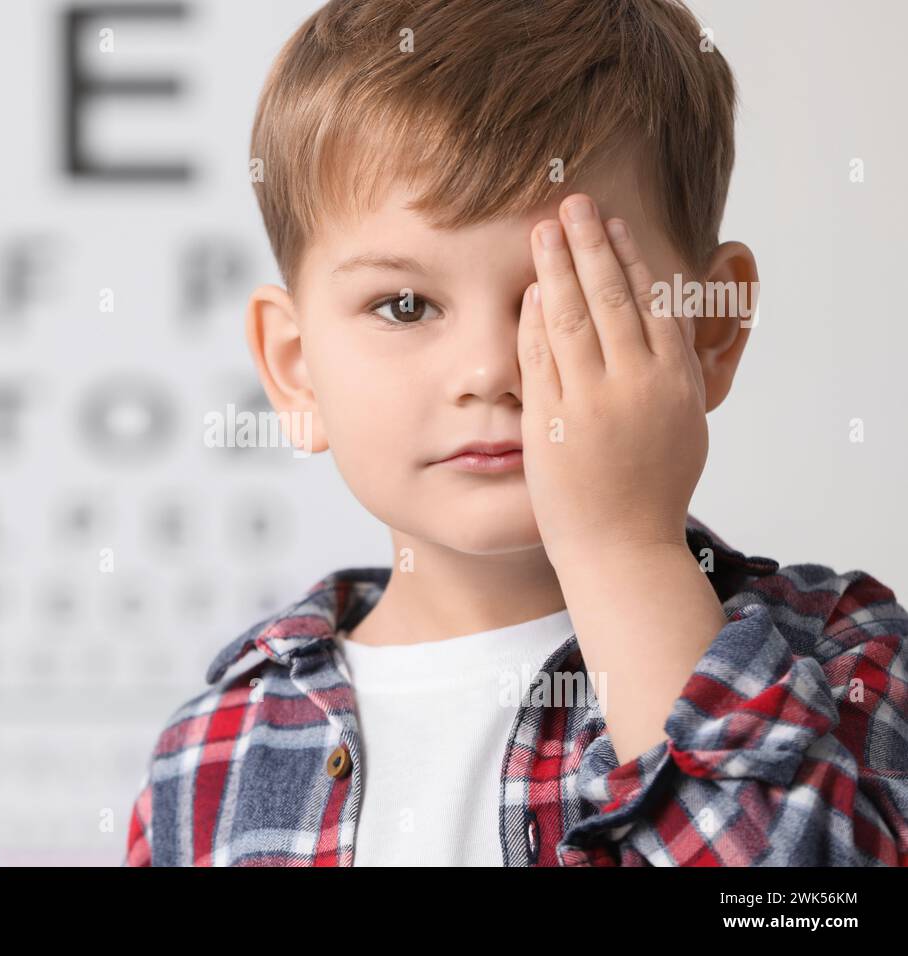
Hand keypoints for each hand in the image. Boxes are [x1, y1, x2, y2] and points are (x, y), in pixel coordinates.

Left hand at [516, 194, 708, 569]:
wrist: (620, 549)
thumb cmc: (652, 491)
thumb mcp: (683, 425)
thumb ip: (676, 370)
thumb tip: (670, 320)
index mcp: (674, 382)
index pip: (652, 303)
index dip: (630, 258)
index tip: (613, 225)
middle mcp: (636, 385)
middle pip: (611, 297)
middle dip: (590, 244)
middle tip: (573, 202)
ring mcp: (591, 403)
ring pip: (572, 319)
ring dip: (556, 268)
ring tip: (544, 228)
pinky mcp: (550, 422)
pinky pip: (540, 358)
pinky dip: (533, 320)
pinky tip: (528, 289)